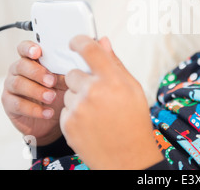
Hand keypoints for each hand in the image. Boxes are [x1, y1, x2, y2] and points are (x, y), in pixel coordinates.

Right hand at [2, 41, 66, 145]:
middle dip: (37, 73)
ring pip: (18, 84)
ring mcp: (12, 87)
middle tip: (52, 81)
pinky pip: (17, 105)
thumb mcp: (68, 80)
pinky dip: (34, 109)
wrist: (55, 120)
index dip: (29, 48)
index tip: (37, 52)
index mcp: (33, 60)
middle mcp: (19, 71)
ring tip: (51, 97)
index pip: (25, 48)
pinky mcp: (10, 104)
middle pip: (21, 65)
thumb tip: (86, 57)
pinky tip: (48, 112)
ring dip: (36, 91)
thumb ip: (72, 68)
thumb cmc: (61, 94)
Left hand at [60, 35, 162, 168]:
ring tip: (96, 113)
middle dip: (82, 80)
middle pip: (73, 72)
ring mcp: (78, 108)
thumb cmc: (134, 122)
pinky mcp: (67, 123)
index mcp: (112, 79)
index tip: (75, 41)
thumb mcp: (132, 89)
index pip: (88, 49)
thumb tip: (103, 40)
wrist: (128, 159)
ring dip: (78, 98)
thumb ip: (114, 63)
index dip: (79, 41)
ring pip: (69, 92)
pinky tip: (90, 123)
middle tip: (98, 94)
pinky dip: (74, 114)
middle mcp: (93, 91)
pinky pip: (65, 109)